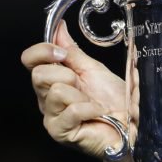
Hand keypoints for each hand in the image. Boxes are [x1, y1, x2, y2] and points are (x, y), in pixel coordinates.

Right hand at [21, 20, 126, 158]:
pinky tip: (98, 113)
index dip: (43, 51)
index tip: (63, 53)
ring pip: (55, 91)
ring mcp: (52, 116)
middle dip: (67, 75)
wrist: (131, 125)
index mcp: (53, 79)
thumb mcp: (94, 69)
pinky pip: (71, 110)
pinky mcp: (60, 132)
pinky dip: (90, 108)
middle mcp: (47, 98)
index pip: (30, 60)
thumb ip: (73, 51)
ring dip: (81, 95)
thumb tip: (59, 28)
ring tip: (92, 102)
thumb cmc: (115, 101)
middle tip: (83, 85)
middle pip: (38, 75)